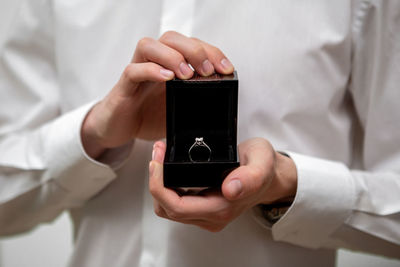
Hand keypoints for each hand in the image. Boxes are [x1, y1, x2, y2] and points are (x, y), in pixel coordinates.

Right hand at [81, 31, 234, 157]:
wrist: (119, 129)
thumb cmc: (148, 115)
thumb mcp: (179, 109)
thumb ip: (194, 101)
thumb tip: (220, 102)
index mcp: (169, 65)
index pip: (190, 45)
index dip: (211, 52)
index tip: (226, 68)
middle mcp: (153, 63)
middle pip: (171, 38)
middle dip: (194, 50)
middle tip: (208, 70)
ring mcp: (137, 73)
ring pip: (149, 46)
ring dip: (172, 56)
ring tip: (188, 74)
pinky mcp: (123, 88)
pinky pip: (133, 71)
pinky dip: (151, 71)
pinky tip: (167, 78)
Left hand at [149, 138, 296, 231]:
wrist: (269, 175)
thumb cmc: (263, 167)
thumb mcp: (262, 163)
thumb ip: (251, 176)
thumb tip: (230, 189)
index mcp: (222, 208)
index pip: (177, 207)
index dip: (159, 187)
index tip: (157, 162)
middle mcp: (212, 216)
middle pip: (167, 209)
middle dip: (155, 181)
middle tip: (157, 153)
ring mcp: (206, 215)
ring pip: (168, 208)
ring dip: (159, 184)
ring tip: (160, 157)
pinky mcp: (202, 209)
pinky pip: (175, 203)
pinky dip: (166, 186)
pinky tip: (168, 168)